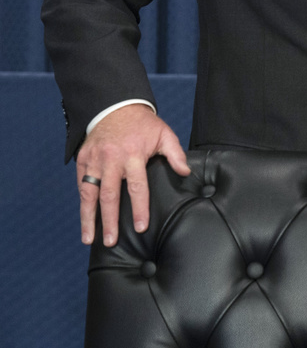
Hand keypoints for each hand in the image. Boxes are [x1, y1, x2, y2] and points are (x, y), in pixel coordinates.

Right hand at [75, 104, 189, 246]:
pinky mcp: (82, 160)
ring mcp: (94, 161)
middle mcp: (111, 160)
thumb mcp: (164, 134)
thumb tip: (185, 172)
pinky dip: (82, 203)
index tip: (140, 227)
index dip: (139, 208)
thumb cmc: (143, 124)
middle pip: (110, 196)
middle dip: (109, 221)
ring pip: (89, 194)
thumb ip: (175, 154)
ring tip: (89, 239)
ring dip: (88, 218)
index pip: (137, 187)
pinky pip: (81, 185)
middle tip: (111, 241)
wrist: (115, 106)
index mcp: (133, 155)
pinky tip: (85, 218)